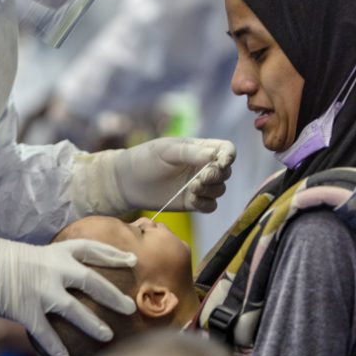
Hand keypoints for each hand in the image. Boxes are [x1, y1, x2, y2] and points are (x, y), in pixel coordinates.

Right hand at [0, 221, 136, 355]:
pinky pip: (45, 333)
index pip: (91, 249)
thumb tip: (67, 279)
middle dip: (113, 295)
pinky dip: (55, 348)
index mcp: (55, 251)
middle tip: (130, 306)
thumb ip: (52, 266)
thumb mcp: (31, 254)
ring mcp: (39, 289)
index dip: (114, 255)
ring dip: (93, 324)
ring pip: (74, 309)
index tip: (132, 261)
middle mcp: (52, 268)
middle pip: (92, 280)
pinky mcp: (24, 309)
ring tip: (108, 337)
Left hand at [69, 137, 235, 214]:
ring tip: (192, 188)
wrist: (127, 182)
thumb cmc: (145, 159)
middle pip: (226, 172)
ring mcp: (198, 185)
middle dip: (217, 175)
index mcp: (200, 148)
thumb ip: (191, 153)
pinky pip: (210, 206)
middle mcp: (203, 167)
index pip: (226, 149)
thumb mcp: (167, 151)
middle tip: (200, 177)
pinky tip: (192, 199)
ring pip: (220, 190)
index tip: (221, 162)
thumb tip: (215, 155)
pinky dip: (206, 204)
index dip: (229, 156)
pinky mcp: (192, 202)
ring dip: (210, 190)